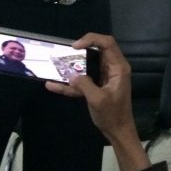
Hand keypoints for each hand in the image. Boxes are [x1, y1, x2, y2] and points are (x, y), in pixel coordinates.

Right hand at [45, 33, 149, 170]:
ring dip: (73, 66)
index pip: (107, 43)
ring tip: (56, 65)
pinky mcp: (97, 86)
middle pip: (98, 50)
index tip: (74, 46)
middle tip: (65, 54)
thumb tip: (71, 75)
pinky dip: (69, 83)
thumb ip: (84, 85)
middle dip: (81, 50)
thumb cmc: (112, 115)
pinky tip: (52, 85)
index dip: (91, 39)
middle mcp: (112, 68)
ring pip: (88, 64)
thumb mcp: (98, 100)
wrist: (118, 131)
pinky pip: (83, 80)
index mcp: (118, 67)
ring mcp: (105, 77)